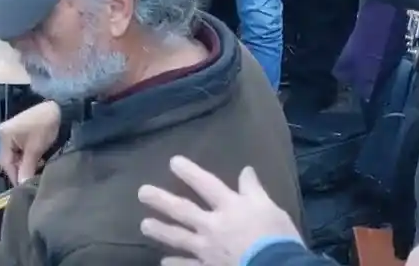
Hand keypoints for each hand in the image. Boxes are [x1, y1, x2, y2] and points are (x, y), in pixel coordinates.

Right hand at [0, 101, 60, 184]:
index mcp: (4, 137)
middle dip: (21, 171)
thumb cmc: (45, 127)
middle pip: (10, 160)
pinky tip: (37, 163)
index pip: (6, 163)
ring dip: (26, 165)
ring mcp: (12, 134)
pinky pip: (21, 151)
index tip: (25, 189)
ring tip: (36, 174)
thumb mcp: (35, 149)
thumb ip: (27, 168)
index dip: (15, 177)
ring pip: (16, 156)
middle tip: (32, 182)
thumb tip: (22, 185)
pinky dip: (28, 158)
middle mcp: (4, 135)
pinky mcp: (20, 134)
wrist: (59, 108)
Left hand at [137, 156, 300, 265]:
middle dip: (161, 200)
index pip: (206, 184)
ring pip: (178, 238)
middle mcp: (213, 226)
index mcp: (229, 207)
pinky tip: (163, 262)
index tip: (172, 162)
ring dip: (160, 230)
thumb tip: (246, 170)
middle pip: (182, 210)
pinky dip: (176, 264)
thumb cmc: (277, 238)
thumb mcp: (270, 208)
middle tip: (142, 192)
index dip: (189, 172)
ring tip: (144, 225)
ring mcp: (207, 250)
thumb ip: (254, 190)